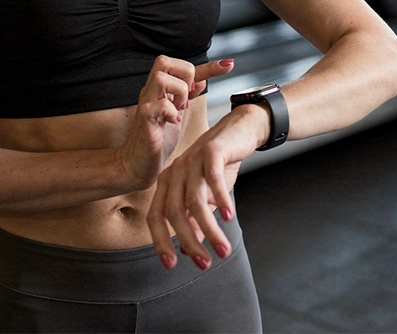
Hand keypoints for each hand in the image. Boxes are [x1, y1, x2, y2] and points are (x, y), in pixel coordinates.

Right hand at [114, 56, 234, 191]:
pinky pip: (158, 105)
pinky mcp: (144, 121)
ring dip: (178, 91)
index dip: (208, 66)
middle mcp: (151, 92)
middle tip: (189, 97)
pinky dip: (171, 111)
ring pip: (160, 78)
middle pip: (163, 61)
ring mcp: (146, 104)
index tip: (229, 64)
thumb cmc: (156, 140)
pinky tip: (175, 122)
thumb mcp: (176, 114)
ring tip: (181, 108)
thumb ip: (187, 96)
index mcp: (160, 89)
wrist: (136, 164)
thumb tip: (201, 80)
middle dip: (184, 75)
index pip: (183, 67)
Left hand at [145, 103, 268, 270]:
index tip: (171, 265)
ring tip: (223, 249)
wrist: (240, 131)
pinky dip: (221, 201)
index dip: (161, 241)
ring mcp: (191, 160)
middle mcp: (175, 171)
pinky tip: (229, 218)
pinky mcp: (211, 151)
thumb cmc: (220, 165)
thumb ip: (194, 221)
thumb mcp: (206, 196)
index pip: (156, 216)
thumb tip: (188, 251)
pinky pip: (213, 180)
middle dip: (189, 241)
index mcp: (168, 182)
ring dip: (209, 229)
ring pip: (195, 201)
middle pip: (174, 212)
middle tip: (205, 263)